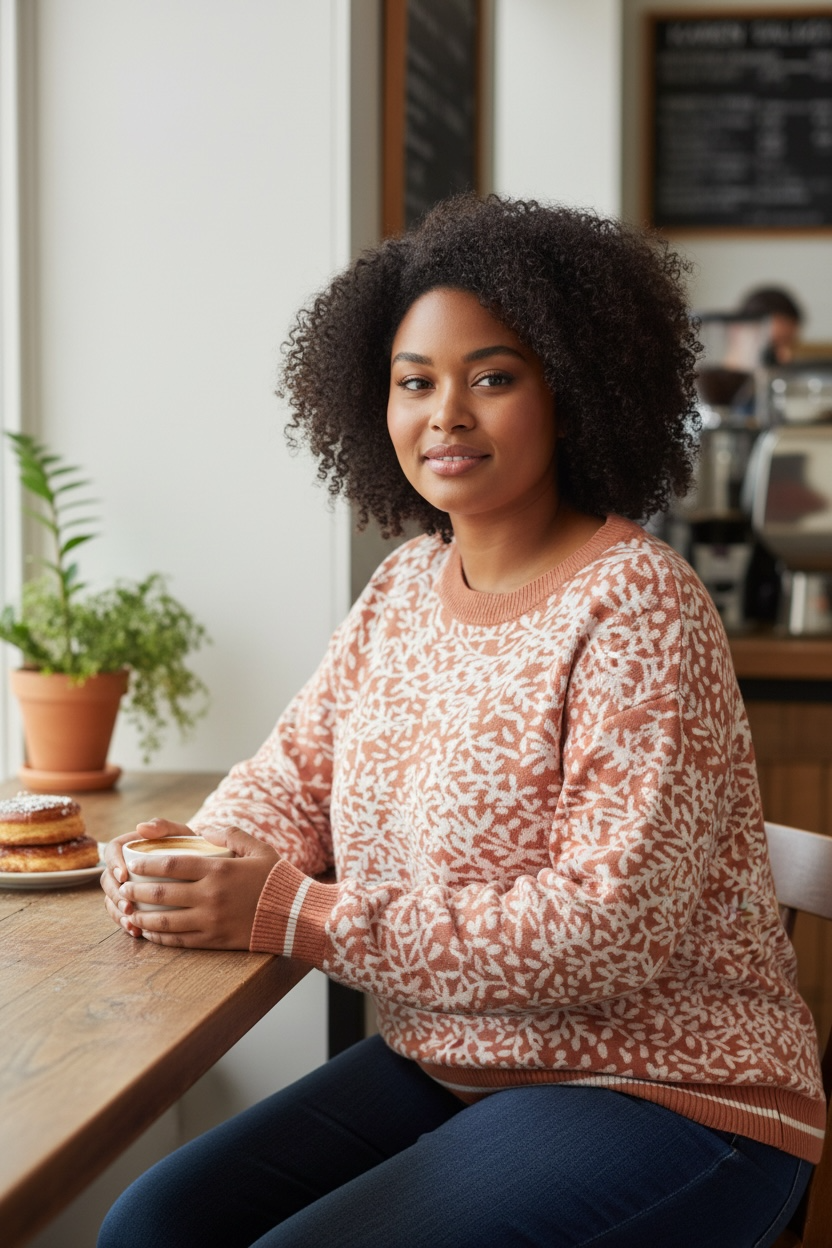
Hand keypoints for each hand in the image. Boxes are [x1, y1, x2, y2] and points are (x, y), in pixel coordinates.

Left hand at [100, 819, 278, 948]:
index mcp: (218, 869)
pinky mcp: (215, 940)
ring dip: (143, 916)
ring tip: (129, 911)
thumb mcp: (259, 848)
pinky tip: (149, 932)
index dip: (146, 864)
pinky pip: (179, 940)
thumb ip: (231, 834)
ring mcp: (211, 921)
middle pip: (161, 893)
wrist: (297, 916)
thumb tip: (205, 828)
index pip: (171, 864)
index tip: (132, 863)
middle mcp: (210, 896)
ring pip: (165, 920)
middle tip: (122, 888)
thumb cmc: (278, 879)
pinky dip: (160, 937)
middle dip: (136, 891)